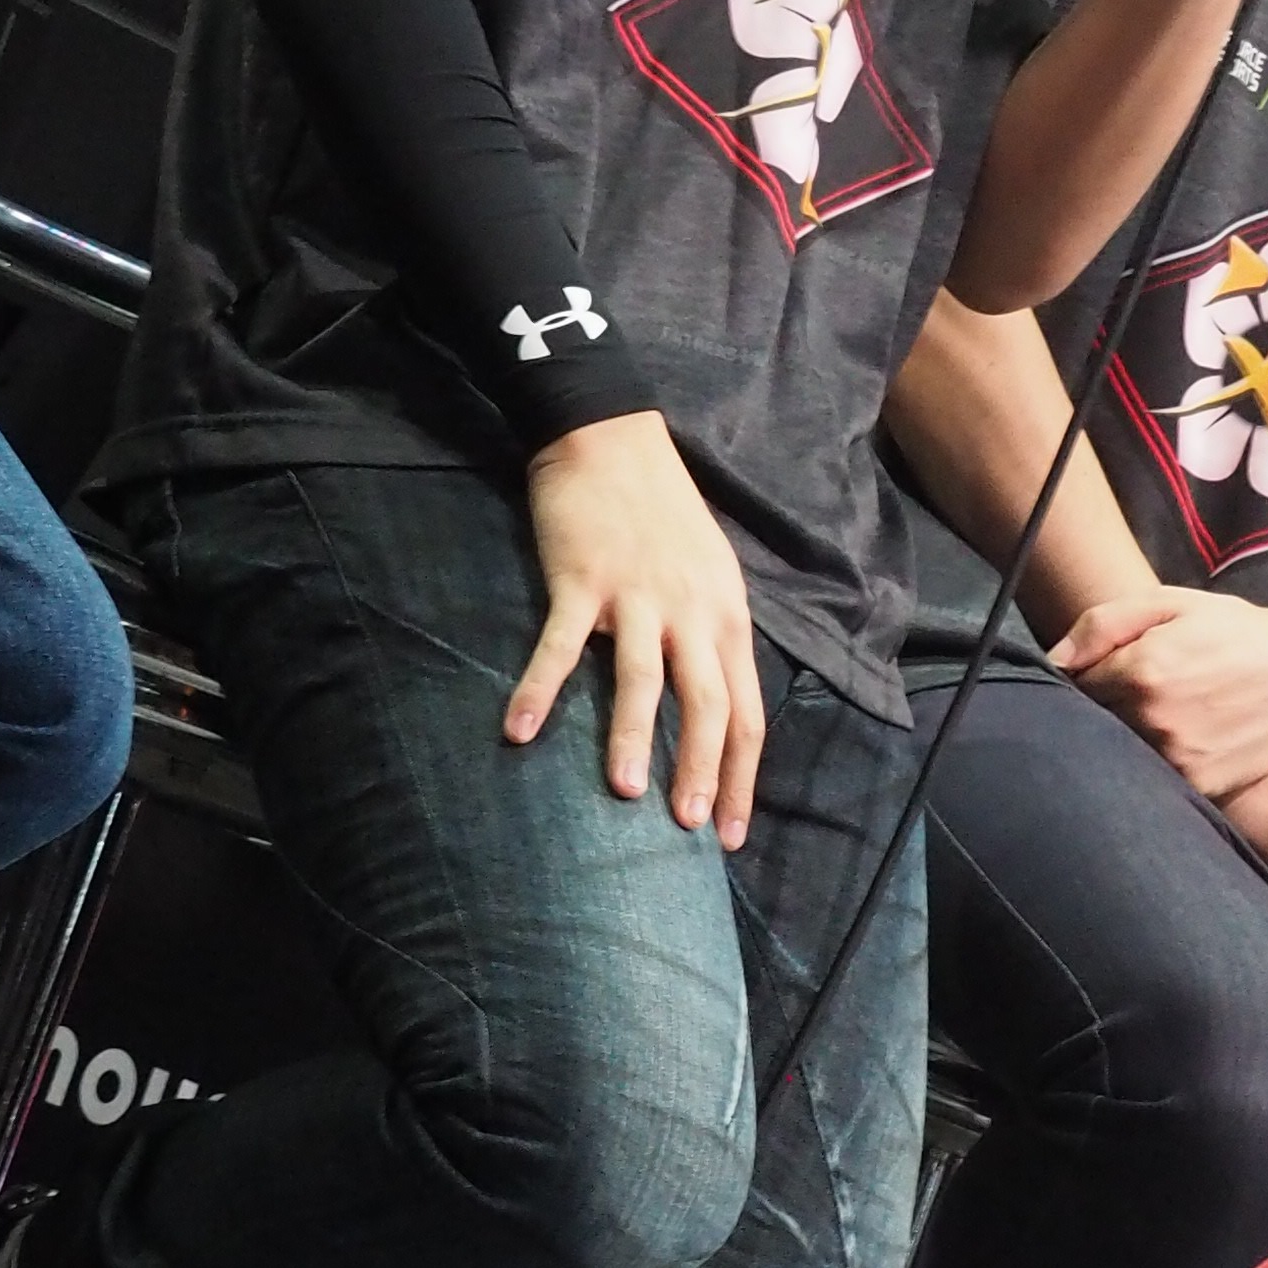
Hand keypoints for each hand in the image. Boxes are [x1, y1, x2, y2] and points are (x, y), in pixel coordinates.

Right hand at [510, 409, 765, 843]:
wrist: (611, 435)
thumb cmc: (661, 511)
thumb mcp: (710, 573)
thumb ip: (711, 636)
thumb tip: (714, 710)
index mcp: (727, 615)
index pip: (746, 711)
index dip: (739, 775)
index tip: (729, 832)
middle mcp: (691, 610)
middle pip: (707, 703)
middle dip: (700, 769)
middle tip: (686, 826)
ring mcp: (636, 595)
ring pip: (642, 678)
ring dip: (630, 737)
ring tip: (621, 792)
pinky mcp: (582, 579)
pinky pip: (561, 644)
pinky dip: (541, 687)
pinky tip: (520, 730)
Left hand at [1052, 584, 1267, 798]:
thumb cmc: (1235, 630)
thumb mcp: (1169, 604)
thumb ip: (1102, 624)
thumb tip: (1053, 661)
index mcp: (1142, 672)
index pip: (1077, 688)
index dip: (1090, 679)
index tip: (1111, 672)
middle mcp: (1155, 721)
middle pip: (1096, 725)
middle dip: (1106, 711)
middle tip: (1140, 695)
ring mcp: (1179, 760)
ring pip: (1123, 755)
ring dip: (1129, 740)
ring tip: (1166, 715)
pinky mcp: (1201, 787)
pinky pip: (1156, 780)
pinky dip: (1158, 764)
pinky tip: (1184, 738)